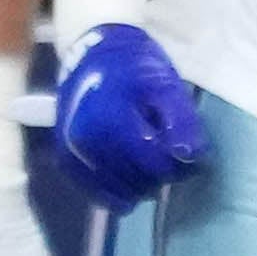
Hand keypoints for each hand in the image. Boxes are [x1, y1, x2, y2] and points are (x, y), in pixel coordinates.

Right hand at [43, 18, 207, 201]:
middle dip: (161, 173)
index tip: (185, 150)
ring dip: (142, 184)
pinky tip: (131, 175)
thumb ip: (182, 120)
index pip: (155, 166)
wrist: (93, 57)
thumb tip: (188, 157)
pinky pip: (101, 198)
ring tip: (147, 156)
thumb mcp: (166, 85)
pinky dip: (121, 192)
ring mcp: (72, 156)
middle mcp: (84, 143)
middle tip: (167, 151)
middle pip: (139, 183)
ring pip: (122, 196)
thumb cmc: (134, 69)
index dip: (179, 164)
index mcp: (108, 121)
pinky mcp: (67, 164)